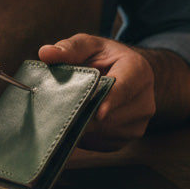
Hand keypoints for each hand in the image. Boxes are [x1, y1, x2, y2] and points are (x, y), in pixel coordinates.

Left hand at [37, 35, 155, 150]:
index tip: (98, 113)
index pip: (124, 89)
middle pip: (111, 116)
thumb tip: (46, 53)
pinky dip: (84, 135)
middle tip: (58, 107)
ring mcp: (137, 124)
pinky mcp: (126, 139)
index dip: (110, 101)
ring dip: (82, 125)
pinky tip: (77, 120)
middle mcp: (144, 101)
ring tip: (68, 110)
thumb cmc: (103, 57)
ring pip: (103, 132)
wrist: (125, 75)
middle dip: (83, 113)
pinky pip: (100, 143)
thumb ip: (69, 48)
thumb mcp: (88, 45)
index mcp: (138, 71)